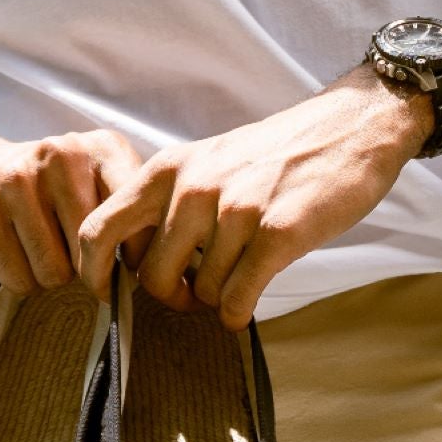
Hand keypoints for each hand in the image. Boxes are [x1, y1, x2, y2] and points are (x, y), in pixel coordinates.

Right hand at [0, 128, 145, 295]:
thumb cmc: (48, 187)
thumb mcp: (96, 179)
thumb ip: (129, 210)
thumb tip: (151, 269)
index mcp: (102, 147)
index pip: (135, 219)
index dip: (129, 254)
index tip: (119, 263)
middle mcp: (61, 154)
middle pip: (92, 252)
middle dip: (83, 268)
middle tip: (67, 251)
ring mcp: (18, 179)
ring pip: (56, 271)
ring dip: (49, 276)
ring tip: (39, 248)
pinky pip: (19, 278)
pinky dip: (20, 280)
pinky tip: (14, 252)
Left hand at [75, 80, 432, 328]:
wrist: (348, 129)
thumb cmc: (274, 154)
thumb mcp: (206, 162)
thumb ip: (168, 204)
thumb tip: (133, 263)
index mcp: (168, 169)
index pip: (98, 228)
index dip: (93, 271)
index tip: (106, 293)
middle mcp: (194, 187)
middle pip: (149, 275)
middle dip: (170, 296)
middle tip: (191, 294)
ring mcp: (236, 210)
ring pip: (200, 290)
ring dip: (216, 297)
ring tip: (236, 278)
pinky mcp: (278, 233)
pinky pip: (238, 297)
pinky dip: (238, 312)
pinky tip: (246, 305)